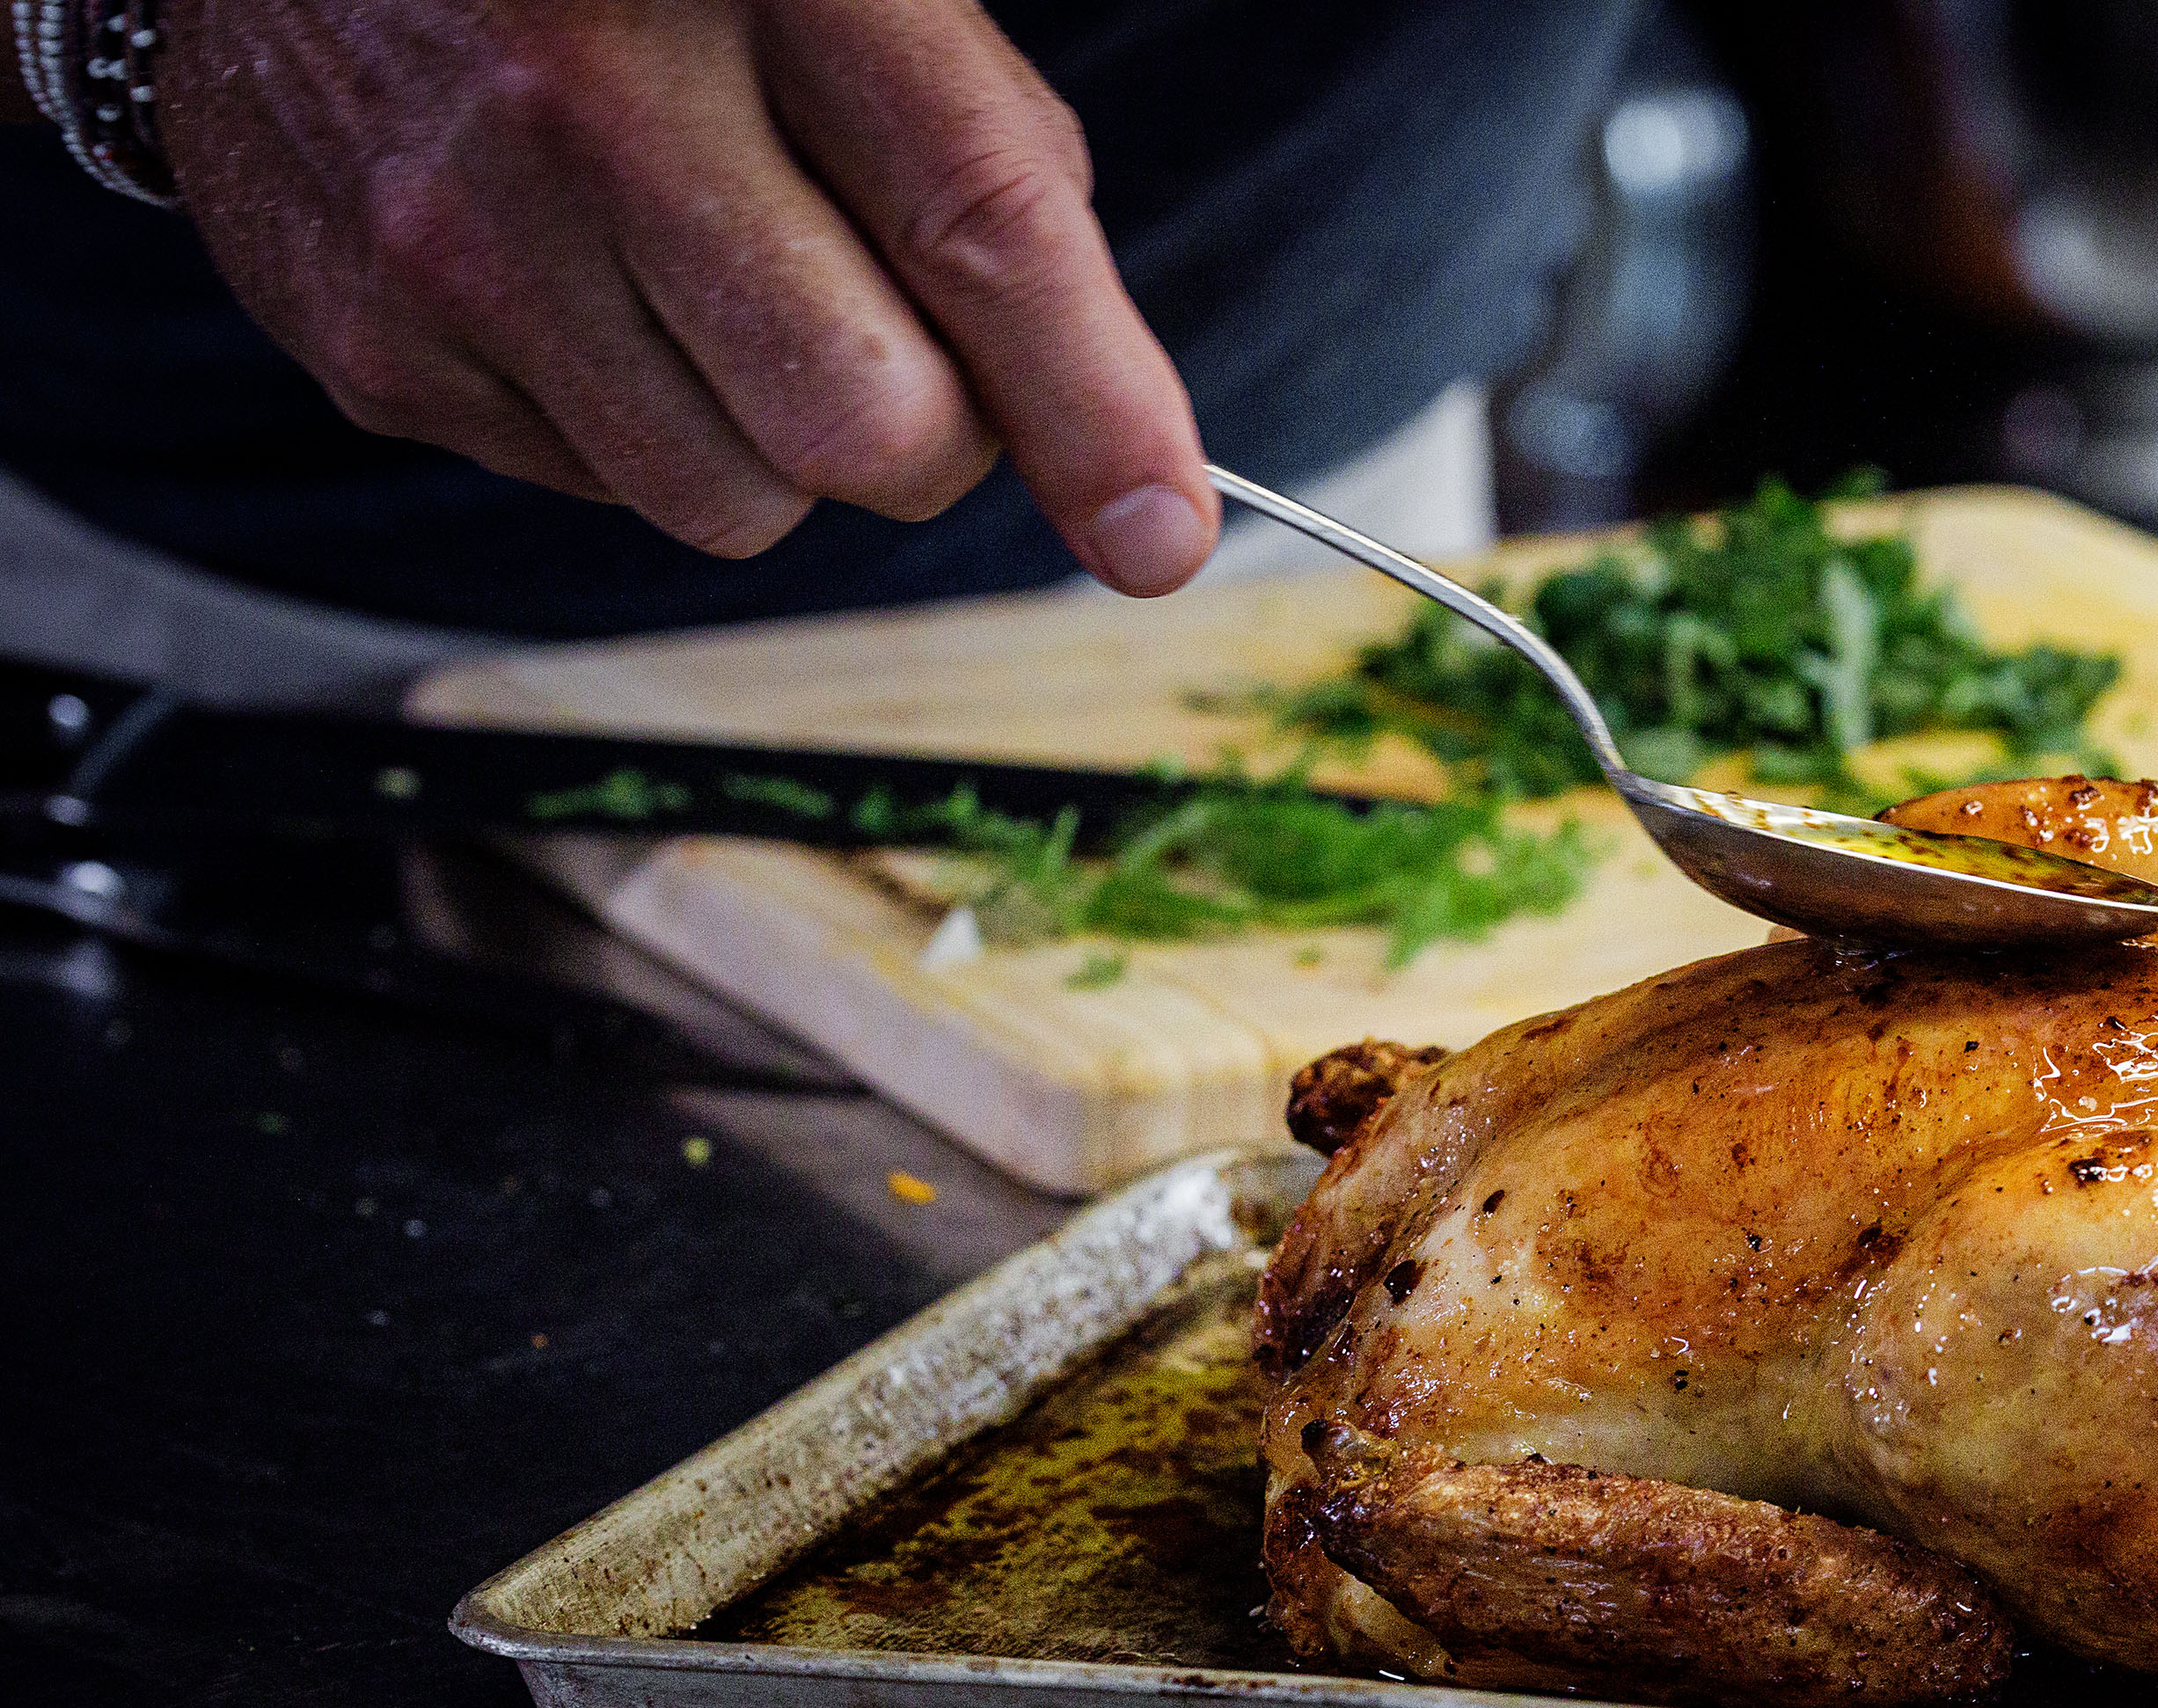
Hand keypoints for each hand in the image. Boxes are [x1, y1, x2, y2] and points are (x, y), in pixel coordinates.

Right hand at [151, 0, 1217, 591]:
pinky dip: (633, 423)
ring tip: (705, 283)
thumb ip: (981, 163)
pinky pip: (599, 491)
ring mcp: (459, 231)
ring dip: (775, 441)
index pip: (981, 228)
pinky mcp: (372, 341)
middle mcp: (590, 97)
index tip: (1160, 536)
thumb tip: (1107, 429)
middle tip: (890, 336)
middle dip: (931, 431)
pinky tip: (577, 283)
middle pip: (869, 429)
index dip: (1097, 410)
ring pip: (737, 503)